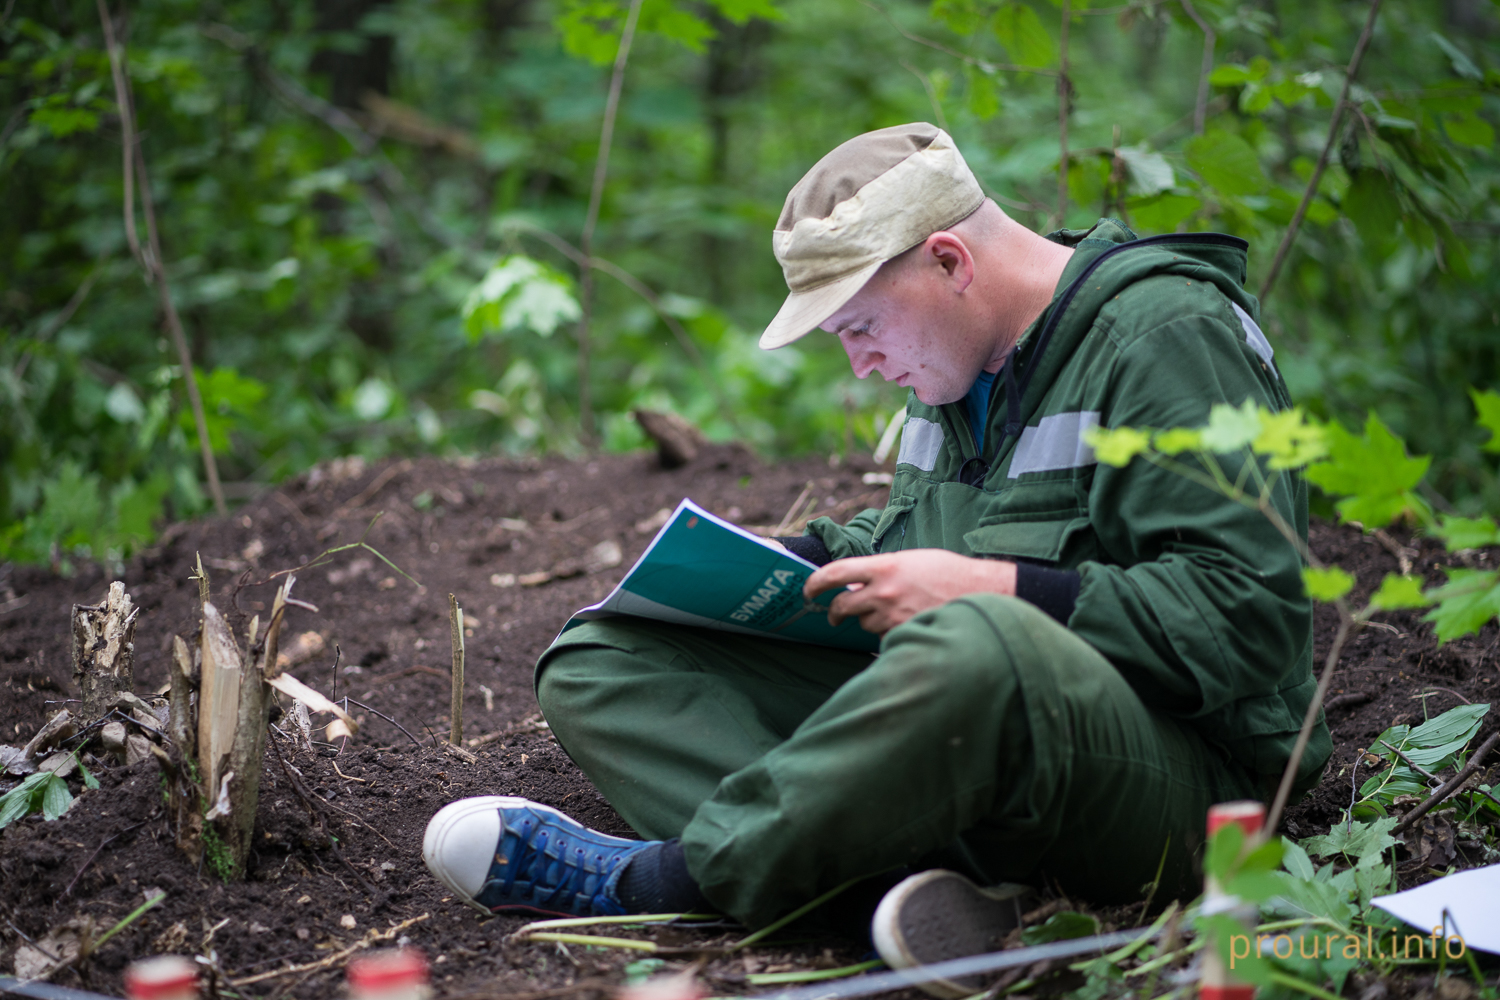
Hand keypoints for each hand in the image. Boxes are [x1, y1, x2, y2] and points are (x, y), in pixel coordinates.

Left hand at [803, 549, 1016, 635]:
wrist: (982, 592)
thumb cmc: (948, 573)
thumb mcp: (911, 561)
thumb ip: (882, 571)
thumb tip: (857, 584)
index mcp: (884, 566)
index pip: (835, 573)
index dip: (814, 583)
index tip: (807, 590)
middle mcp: (884, 592)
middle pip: (842, 606)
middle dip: (834, 613)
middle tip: (834, 615)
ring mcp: (894, 616)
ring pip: (864, 625)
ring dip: (868, 622)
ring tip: (887, 615)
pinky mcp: (906, 634)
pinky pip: (884, 638)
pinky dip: (887, 635)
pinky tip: (903, 625)